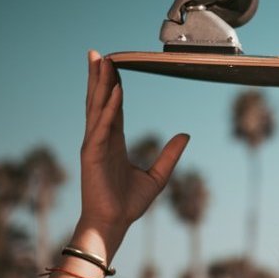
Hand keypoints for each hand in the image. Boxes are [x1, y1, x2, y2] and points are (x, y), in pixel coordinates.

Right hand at [79, 50, 188, 249]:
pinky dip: (109, 108)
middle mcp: (102, 139)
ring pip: (97, 108)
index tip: (114, 67)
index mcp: (114, 142)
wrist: (113, 224)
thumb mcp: (158, 176)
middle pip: (100, 102)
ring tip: (100, 61)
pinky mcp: (92, 154)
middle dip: (99, 77)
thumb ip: (170, 155)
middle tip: (99, 54)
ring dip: (98, 84)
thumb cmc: (129, 204)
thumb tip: (186, 135)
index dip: (114, 87)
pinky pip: (102, 126)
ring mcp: (95, 145)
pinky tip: (114, 92)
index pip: (114, 109)